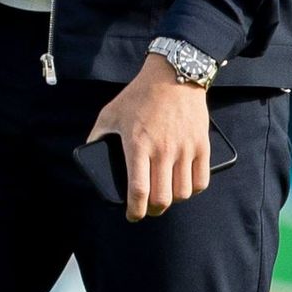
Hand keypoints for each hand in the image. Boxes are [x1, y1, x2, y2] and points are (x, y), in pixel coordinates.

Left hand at [89, 55, 211, 221]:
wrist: (173, 76)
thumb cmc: (138, 96)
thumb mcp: (109, 114)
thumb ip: (97, 136)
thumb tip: (89, 155)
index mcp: (137, 146)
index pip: (138, 190)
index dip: (134, 210)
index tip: (131, 216)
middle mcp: (162, 151)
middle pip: (162, 198)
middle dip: (153, 210)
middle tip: (147, 208)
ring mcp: (184, 149)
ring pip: (183, 193)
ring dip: (172, 200)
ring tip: (164, 195)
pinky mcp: (201, 145)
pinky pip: (201, 180)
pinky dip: (192, 189)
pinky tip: (183, 186)